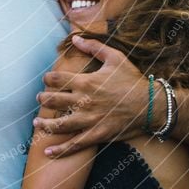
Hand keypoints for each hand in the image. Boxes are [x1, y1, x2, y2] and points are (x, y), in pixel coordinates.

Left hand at [33, 35, 151, 157]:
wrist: (151, 105)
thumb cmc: (132, 80)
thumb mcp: (115, 58)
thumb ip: (94, 47)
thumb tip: (76, 37)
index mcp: (87, 82)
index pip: (57, 79)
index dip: (47, 79)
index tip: (46, 80)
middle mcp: (85, 101)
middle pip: (54, 101)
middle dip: (43, 99)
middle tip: (39, 99)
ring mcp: (90, 120)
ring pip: (60, 124)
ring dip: (45, 124)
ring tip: (36, 122)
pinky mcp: (97, 134)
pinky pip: (75, 144)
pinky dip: (60, 150)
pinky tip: (48, 151)